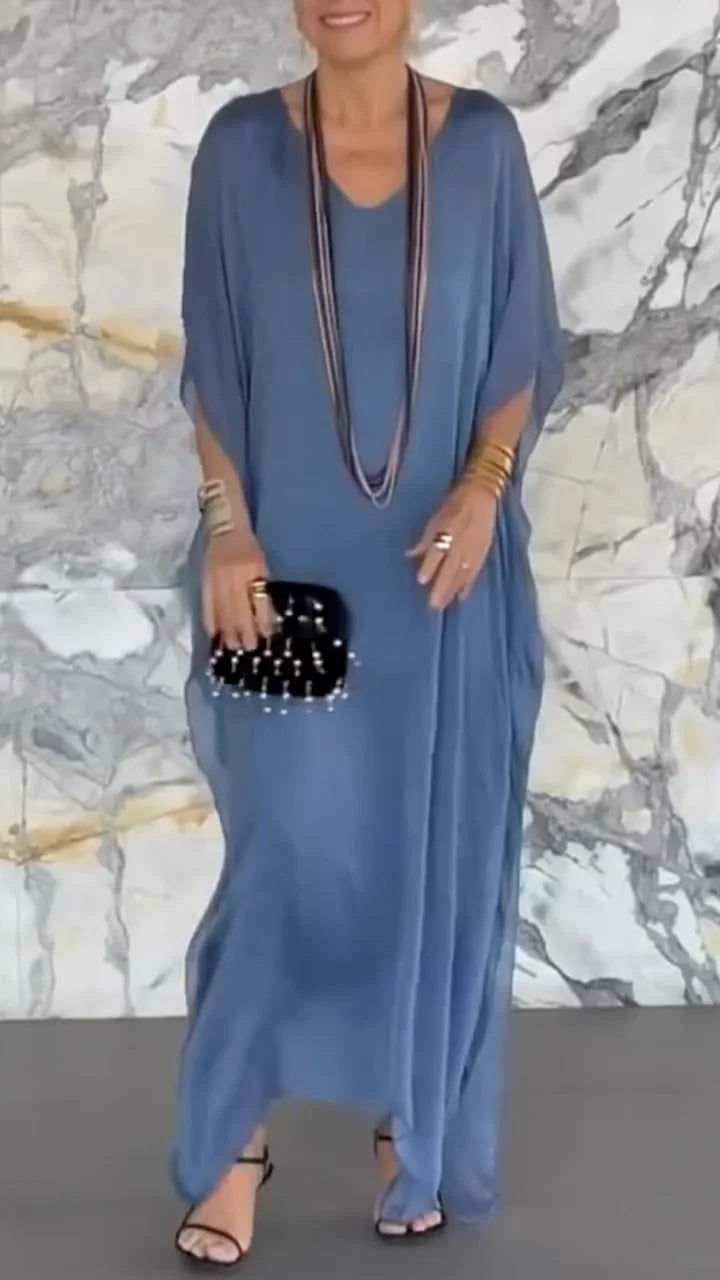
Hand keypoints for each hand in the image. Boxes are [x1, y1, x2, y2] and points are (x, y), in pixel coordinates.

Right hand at [202, 528, 273, 650]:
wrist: (222, 526)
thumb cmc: (247, 545)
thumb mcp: (261, 563)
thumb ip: (262, 586)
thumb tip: (266, 616)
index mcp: (253, 569)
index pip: (259, 601)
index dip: (263, 621)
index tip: (266, 636)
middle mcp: (234, 576)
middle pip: (239, 610)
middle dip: (245, 632)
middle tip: (249, 647)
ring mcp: (216, 580)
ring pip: (222, 612)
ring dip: (228, 631)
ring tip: (233, 646)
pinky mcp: (204, 581)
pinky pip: (207, 605)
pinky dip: (210, 621)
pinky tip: (213, 634)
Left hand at [409, 479, 497, 609]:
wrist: (482, 495)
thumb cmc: (454, 505)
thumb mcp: (435, 518)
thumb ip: (424, 540)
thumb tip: (410, 555)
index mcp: (447, 531)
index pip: (437, 552)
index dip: (429, 566)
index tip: (421, 580)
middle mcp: (460, 542)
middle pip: (450, 569)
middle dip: (441, 587)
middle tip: (433, 605)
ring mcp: (473, 549)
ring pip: (462, 574)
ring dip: (453, 590)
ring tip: (444, 604)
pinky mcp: (483, 552)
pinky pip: (475, 572)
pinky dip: (468, 584)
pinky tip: (462, 596)